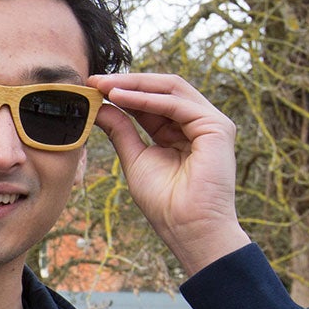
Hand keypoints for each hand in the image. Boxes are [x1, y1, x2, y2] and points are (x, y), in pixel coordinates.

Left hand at [90, 71, 250, 276]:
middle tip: (95, 80)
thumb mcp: (135, 158)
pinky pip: (177, 104)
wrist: (186, 228)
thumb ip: (121, 130)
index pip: (151, 102)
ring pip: (171, 89)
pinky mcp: (217, 127)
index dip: (123, 92)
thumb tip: (100, 107)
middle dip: (127, 83)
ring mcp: (211, 123)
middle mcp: (198, 123)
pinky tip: (122, 98)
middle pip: (163, 89)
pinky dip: (147, 99)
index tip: (92, 87)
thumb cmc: (164, 202)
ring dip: (135, 85)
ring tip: (104, 86)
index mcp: (180, 131)